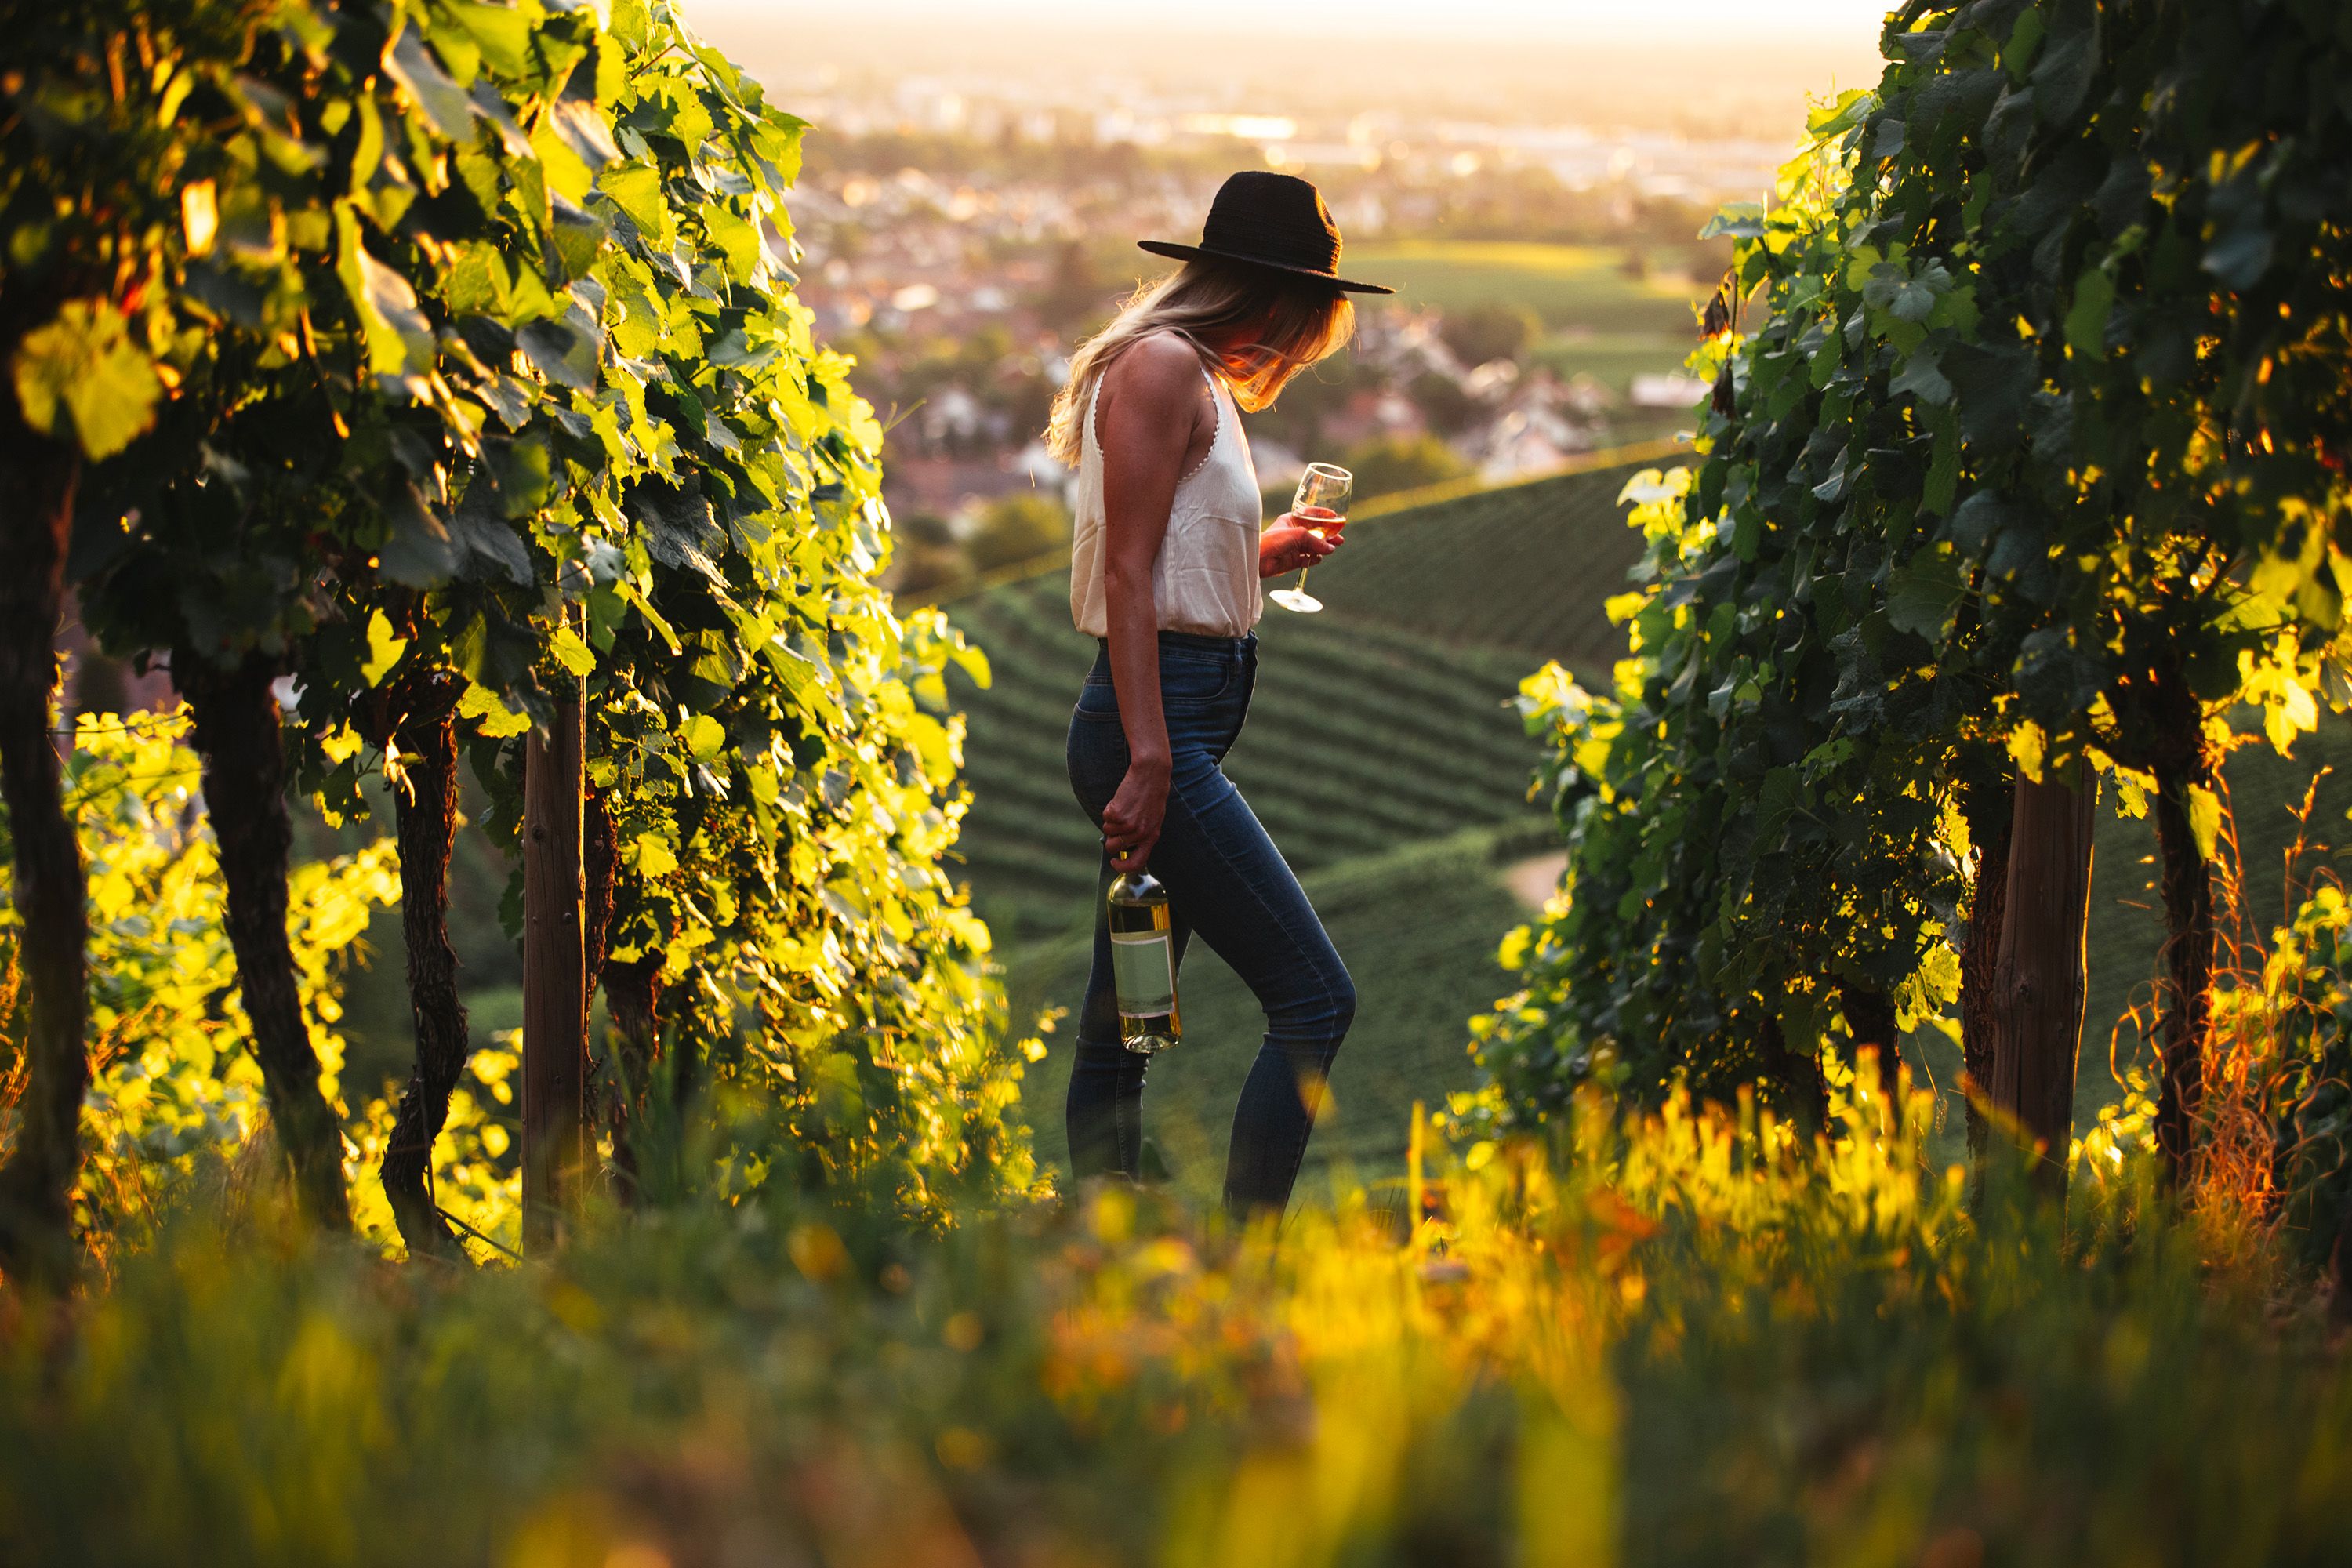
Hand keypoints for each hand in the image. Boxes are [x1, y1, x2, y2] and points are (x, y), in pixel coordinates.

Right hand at [1100, 757, 1168, 873]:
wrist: (1150, 775)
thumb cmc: (1151, 795)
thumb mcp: (1153, 819)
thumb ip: (1142, 834)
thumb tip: (1124, 847)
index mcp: (1151, 837)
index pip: (1137, 863)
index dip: (1123, 867)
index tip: (1115, 862)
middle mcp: (1139, 834)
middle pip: (1114, 847)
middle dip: (1111, 838)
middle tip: (1116, 824)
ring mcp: (1127, 825)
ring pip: (1107, 831)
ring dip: (1111, 821)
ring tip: (1124, 807)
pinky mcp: (1116, 814)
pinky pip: (1105, 818)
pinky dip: (1109, 809)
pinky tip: (1120, 800)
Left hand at [1259, 511, 1344, 577]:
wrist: (1258, 559)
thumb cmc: (1273, 540)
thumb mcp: (1298, 534)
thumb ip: (1316, 540)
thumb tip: (1331, 548)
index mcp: (1291, 520)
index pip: (1310, 515)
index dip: (1323, 515)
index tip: (1335, 516)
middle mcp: (1293, 533)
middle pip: (1315, 533)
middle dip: (1328, 535)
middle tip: (1340, 539)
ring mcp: (1293, 547)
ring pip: (1313, 547)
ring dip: (1323, 548)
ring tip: (1333, 549)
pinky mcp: (1292, 561)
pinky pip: (1308, 560)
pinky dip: (1314, 559)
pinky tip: (1318, 558)